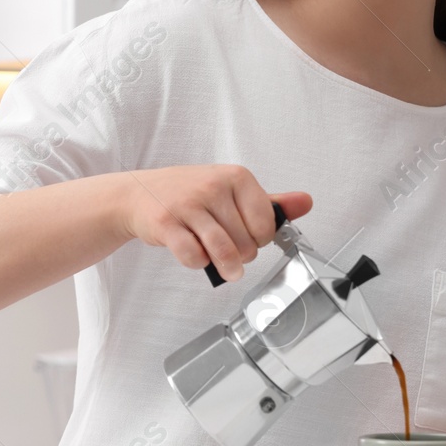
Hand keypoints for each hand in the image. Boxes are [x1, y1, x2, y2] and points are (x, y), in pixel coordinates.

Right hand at [116, 165, 312, 282]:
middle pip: (246, 242)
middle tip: (230, 249)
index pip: (266, 223)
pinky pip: (193, 256)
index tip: (248, 237)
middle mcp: (213, 186)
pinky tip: (195, 255)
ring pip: (223, 250)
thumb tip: (306, 202)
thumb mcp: (232, 190)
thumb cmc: (189, 193)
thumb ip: (270, 202)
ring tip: (226, 269)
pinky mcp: (166, 223)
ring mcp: (188, 204)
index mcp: (236, 176)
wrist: (138, 193)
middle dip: (242, 255)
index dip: (261, 239)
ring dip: (227, 267)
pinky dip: (197, 263)